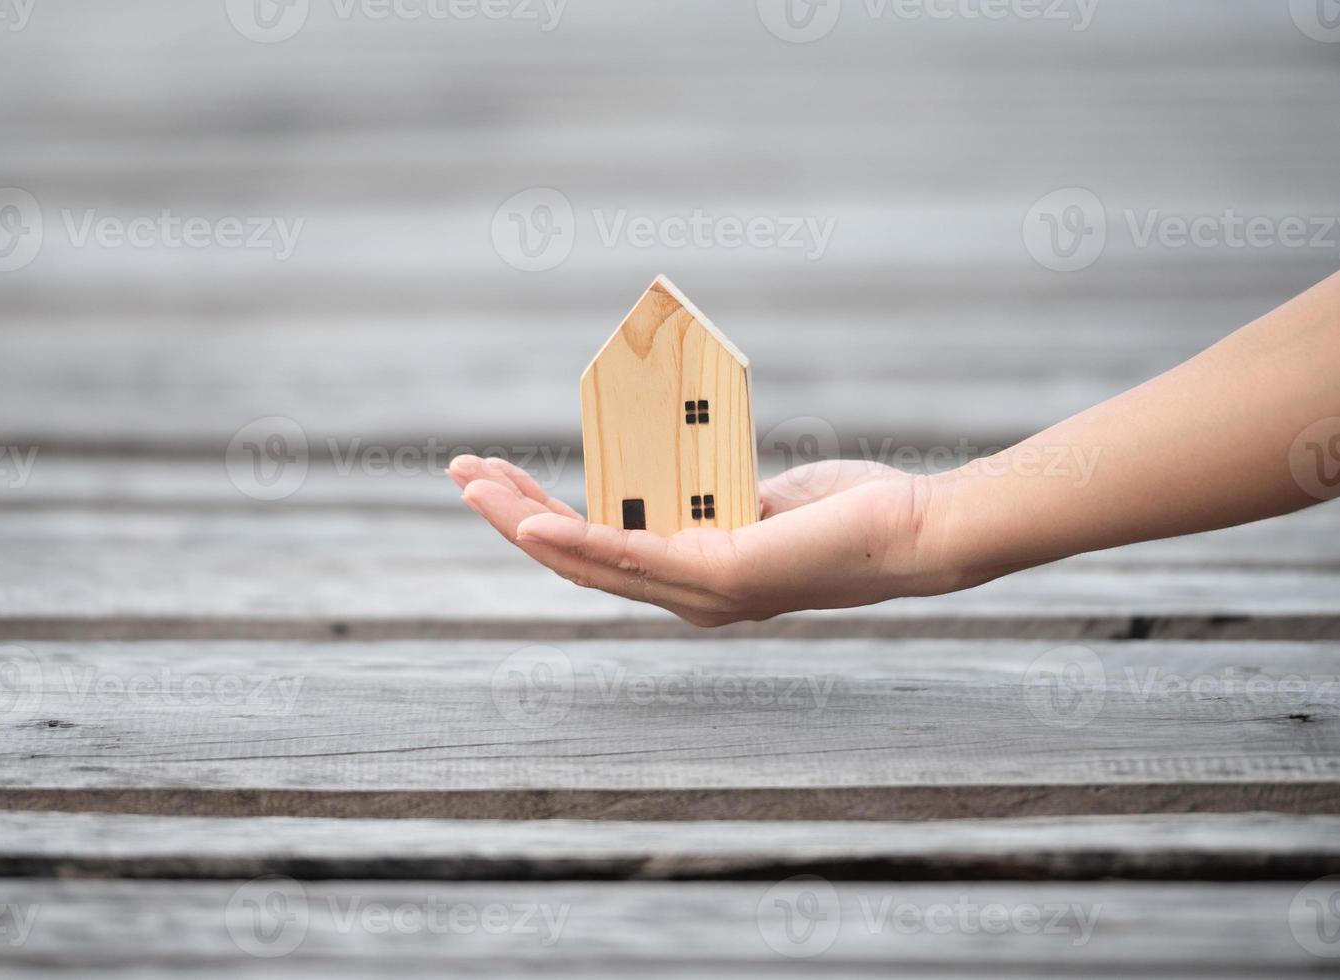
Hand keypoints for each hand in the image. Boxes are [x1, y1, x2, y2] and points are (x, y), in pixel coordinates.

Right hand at [448, 455, 948, 626]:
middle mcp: (685, 595)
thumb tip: (691, 463)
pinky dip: (577, 540)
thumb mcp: (762, 495)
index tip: (500, 478)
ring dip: (521, 522)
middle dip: (508, 516)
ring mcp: (699, 592)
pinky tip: (534, 520)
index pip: (595, 549)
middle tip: (460, 475)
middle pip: (573, 559)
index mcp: (689, 576)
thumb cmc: (849, 514)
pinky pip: (633, 558)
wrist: (912, 533)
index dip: (539, 516)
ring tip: (474, 485)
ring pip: (587, 561)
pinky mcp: (721, 575)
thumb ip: (718, 493)